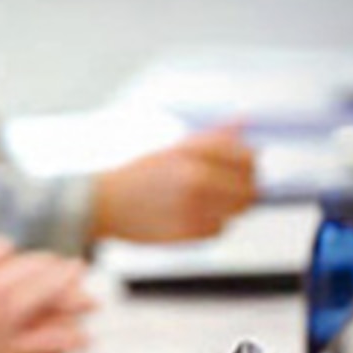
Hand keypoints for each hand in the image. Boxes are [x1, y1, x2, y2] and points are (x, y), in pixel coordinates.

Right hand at [0, 237, 93, 352]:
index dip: (3, 253)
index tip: (7, 255)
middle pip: (32, 269)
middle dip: (53, 268)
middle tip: (69, 268)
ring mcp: (4, 316)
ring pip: (48, 298)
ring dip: (71, 296)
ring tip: (88, 297)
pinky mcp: (8, 348)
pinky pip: (47, 340)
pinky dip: (67, 339)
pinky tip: (82, 340)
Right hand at [91, 125, 257, 242]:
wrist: (103, 203)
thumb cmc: (138, 175)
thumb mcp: (174, 148)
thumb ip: (214, 136)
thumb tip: (244, 120)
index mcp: (195, 151)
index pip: (248, 158)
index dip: (248, 166)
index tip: (239, 171)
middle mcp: (197, 177)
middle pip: (249, 189)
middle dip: (243, 191)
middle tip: (225, 192)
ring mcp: (193, 206)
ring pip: (235, 212)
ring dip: (226, 210)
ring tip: (201, 204)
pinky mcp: (188, 232)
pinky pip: (217, 230)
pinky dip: (209, 226)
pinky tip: (187, 217)